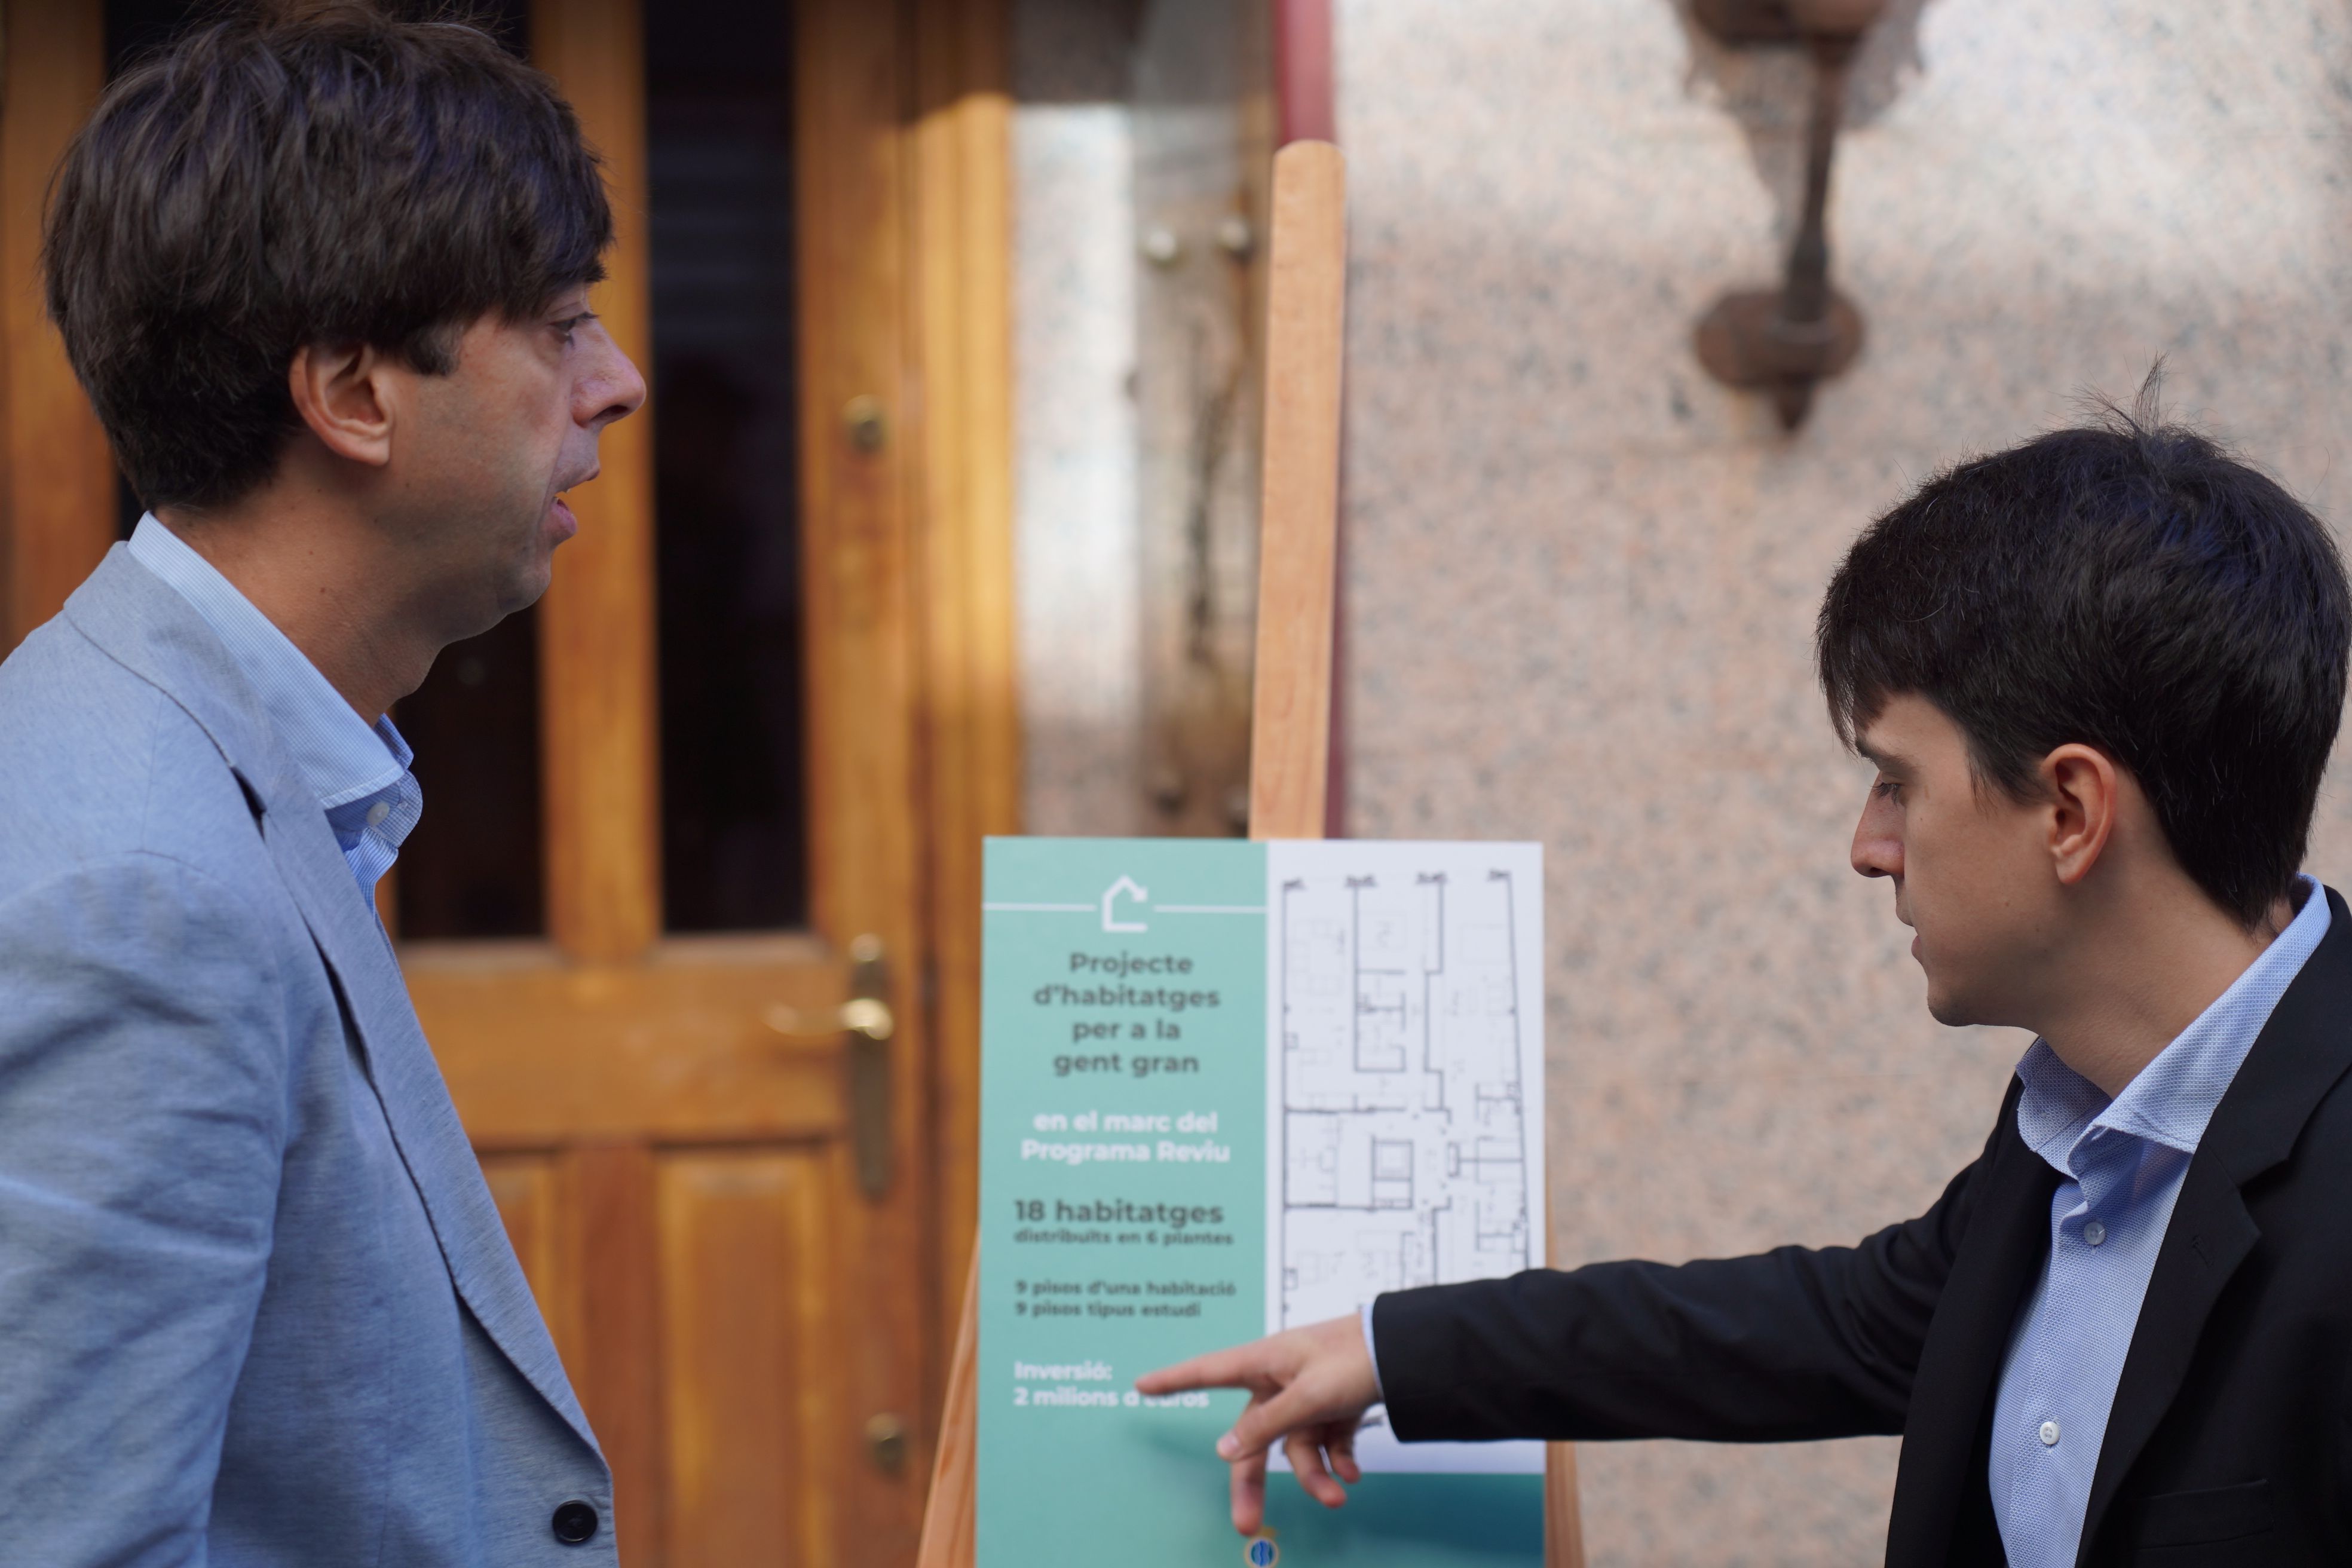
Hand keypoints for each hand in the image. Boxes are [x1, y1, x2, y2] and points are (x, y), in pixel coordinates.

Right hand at [1134, 1312, 1380, 1534]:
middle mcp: (1280, 1380)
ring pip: (1296, 1447)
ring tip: (1339, 1494)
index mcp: (1263, 1363)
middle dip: (1253, 1482)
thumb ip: (1266, 1425)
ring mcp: (1307, 1395)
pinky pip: (1324, 1444)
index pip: (1207, 1372)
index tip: (1141, 1384)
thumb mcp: (1306, 1397)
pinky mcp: (1333, 1407)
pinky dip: (1337, 1461)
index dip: (1173, 1379)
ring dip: (1316, 1475)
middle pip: (1253, 1437)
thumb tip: (1226, 1450)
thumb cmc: (1354, 1358)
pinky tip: (1351, 1475)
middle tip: (1245, 1525)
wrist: (1406, 1355)